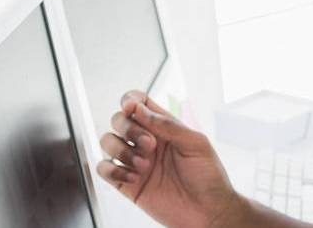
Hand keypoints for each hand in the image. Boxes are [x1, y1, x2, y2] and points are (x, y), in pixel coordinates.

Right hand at [97, 90, 251, 227]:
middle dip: (129, 128)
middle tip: (150, 145)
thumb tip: (141, 109)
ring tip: (143, 165)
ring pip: (107, 141)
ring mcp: (135, 162)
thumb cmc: (209, 177)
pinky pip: (103, 169)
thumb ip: (169, 125)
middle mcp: (146, 142)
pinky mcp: (127, 183)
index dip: (130, 100)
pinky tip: (134, 178)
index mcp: (164, 128)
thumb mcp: (196, 144)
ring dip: (121, 150)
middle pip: (118, 120)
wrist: (208, 212)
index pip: (138, 103)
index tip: (132, 107)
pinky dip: (113, 170)